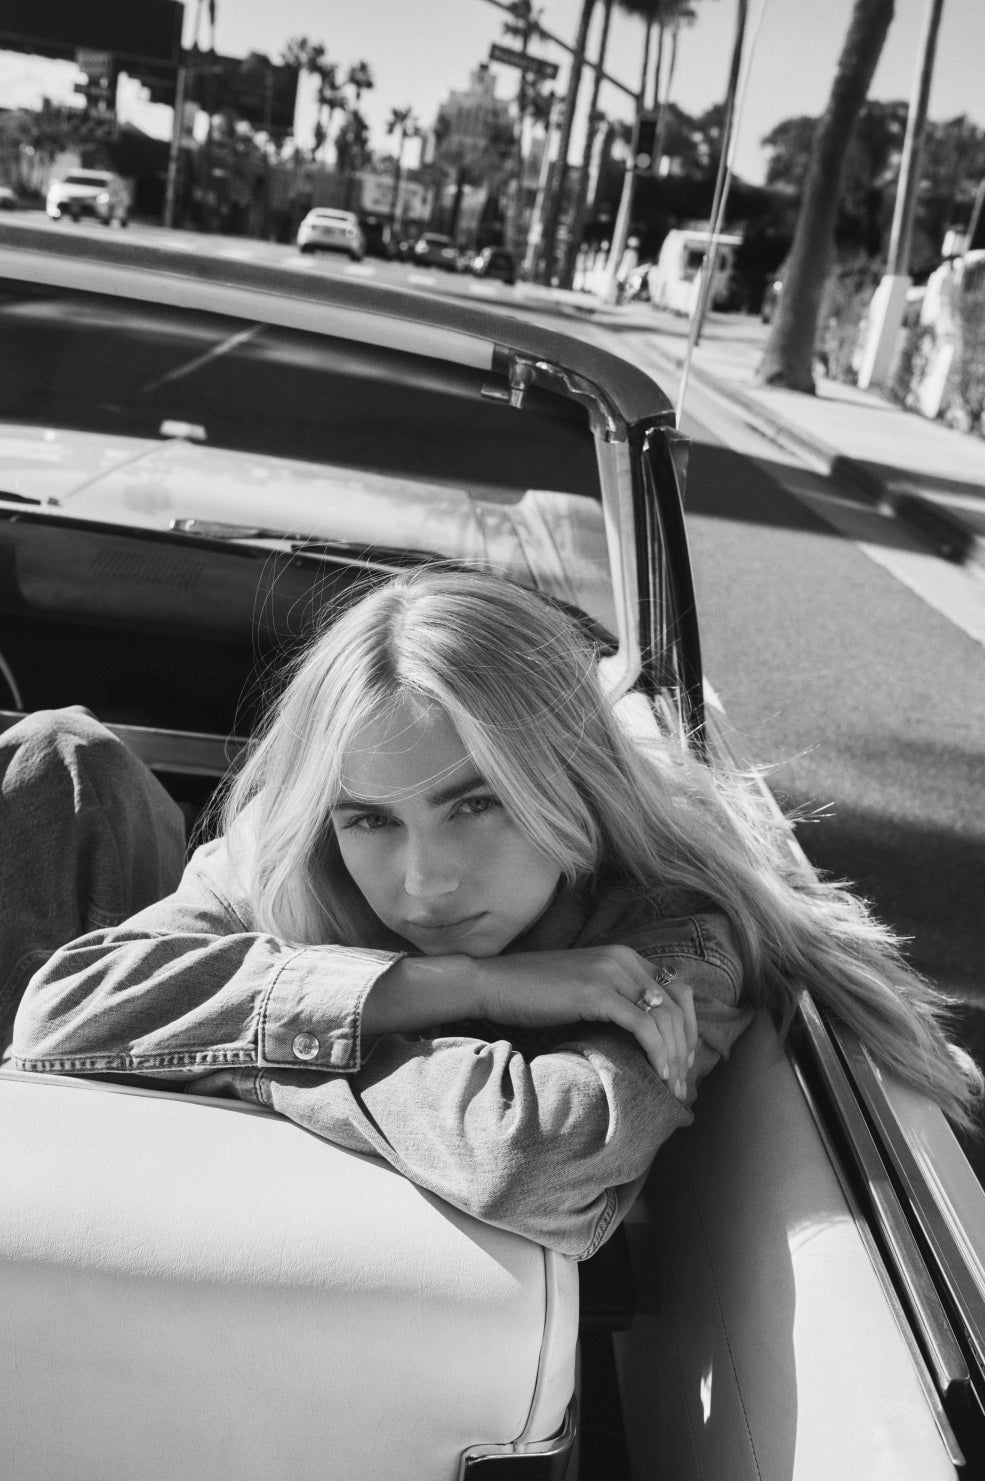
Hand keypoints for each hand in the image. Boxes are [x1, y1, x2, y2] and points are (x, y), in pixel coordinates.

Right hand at [472, 947, 697, 1096]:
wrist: (494, 983)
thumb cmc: (534, 993)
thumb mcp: (584, 989)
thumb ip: (615, 998)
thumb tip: (644, 1033)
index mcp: (624, 956)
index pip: (676, 990)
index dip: (688, 1028)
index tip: (685, 1061)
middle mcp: (623, 959)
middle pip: (677, 1005)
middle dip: (686, 1047)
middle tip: (683, 1083)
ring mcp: (610, 973)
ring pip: (664, 1016)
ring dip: (675, 1055)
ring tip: (672, 1086)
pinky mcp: (596, 992)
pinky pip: (643, 1024)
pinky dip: (657, 1051)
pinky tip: (658, 1072)